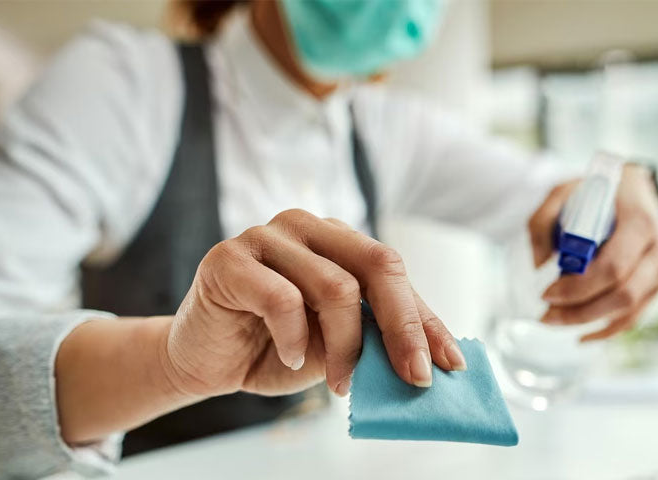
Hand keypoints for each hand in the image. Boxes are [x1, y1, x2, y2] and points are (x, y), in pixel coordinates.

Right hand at [161, 209, 466, 399]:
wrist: (207, 361)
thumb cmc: (276, 348)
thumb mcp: (338, 346)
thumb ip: (375, 338)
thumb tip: (434, 360)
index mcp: (336, 241)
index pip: (393, 271)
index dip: (424, 319)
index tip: (450, 364)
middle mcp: (307, 227)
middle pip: (377, 264)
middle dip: (403, 327)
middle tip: (413, 377)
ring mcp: (266, 236)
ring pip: (335, 287)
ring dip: (346, 347)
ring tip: (341, 383)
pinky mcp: (229, 258)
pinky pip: (282, 298)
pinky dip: (294, 338)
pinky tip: (289, 357)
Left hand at [528, 164, 657, 341]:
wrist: (631, 189)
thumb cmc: (595, 192)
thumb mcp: (562, 192)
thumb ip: (542, 222)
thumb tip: (538, 264)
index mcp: (640, 223)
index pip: (614, 267)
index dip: (579, 287)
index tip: (546, 293)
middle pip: (623, 294)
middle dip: (580, 311)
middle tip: (545, 315)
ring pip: (629, 310)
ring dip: (588, 322)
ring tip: (553, 321)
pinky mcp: (655, 285)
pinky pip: (634, 316)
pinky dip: (608, 330)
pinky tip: (581, 336)